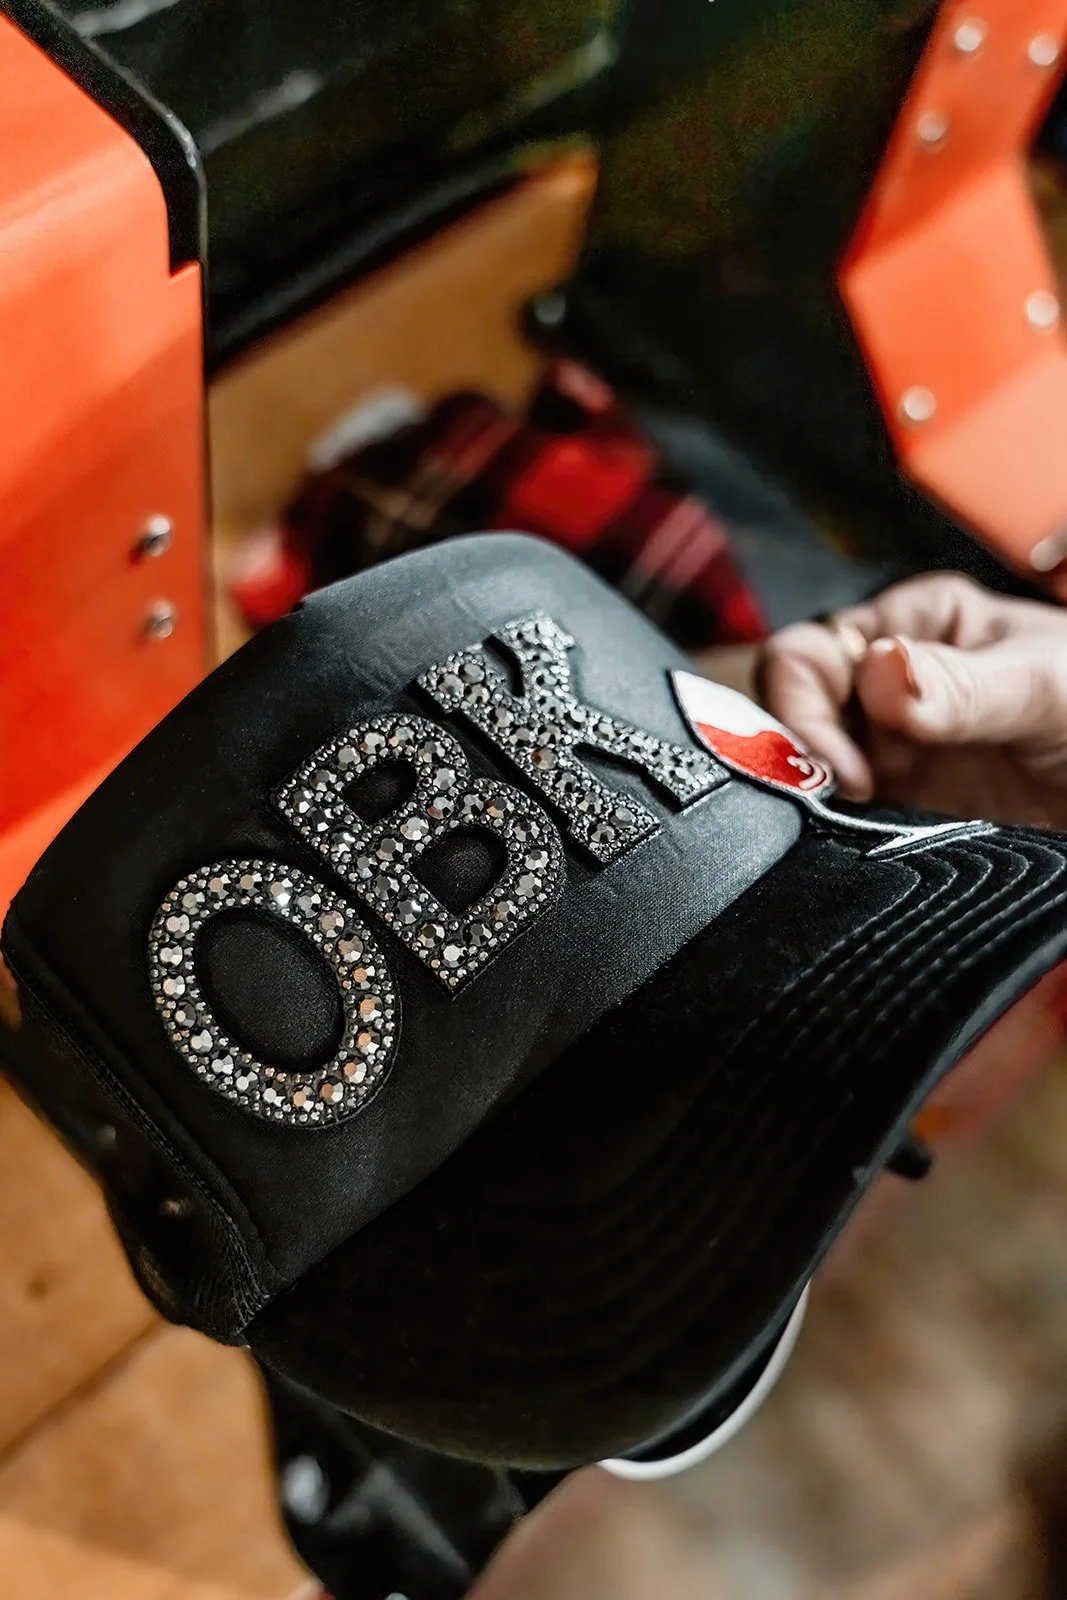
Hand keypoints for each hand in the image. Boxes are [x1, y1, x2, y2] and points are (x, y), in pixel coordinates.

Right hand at [759, 574, 1066, 828]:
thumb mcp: (1044, 687)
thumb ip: (963, 684)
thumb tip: (880, 666)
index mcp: (918, 627)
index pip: (813, 653)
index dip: (807, 710)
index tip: (846, 767)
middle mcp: (891, 684)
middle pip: (794, 711)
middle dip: (800, 757)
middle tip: (841, 800)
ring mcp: (894, 750)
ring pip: (809, 769)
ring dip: (815, 800)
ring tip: (850, 829)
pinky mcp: (901, 811)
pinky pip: (839, 820)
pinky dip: (834, 834)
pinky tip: (862, 847)